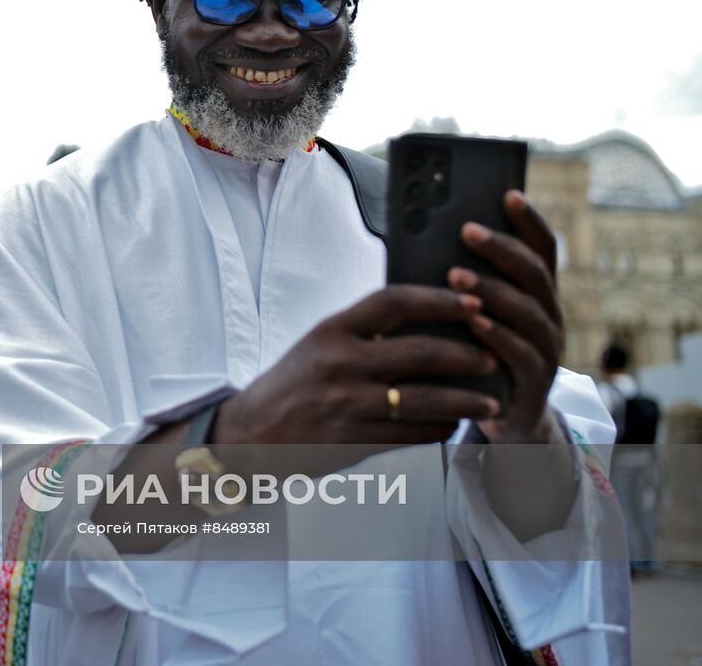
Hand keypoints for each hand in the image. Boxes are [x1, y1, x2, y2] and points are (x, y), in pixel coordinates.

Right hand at [216, 285, 500, 446]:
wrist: (250, 434)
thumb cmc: (293, 384)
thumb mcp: (318, 344)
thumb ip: (363, 332)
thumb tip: (425, 317)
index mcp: (332, 331)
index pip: (394, 302)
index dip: (439, 299)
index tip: (472, 300)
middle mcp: (341, 364)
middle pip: (421, 352)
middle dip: (467, 355)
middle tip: (492, 357)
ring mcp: (348, 405)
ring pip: (426, 401)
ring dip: (467, 401)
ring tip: (491, 401)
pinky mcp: (355, 441)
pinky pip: (414, 435)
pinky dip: (442, 429)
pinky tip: (455, 425)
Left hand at [450, 190, 562, 444]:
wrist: (498, 416)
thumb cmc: (475, 353)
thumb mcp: (473, 314)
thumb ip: (462, 284)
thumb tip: (423, 241)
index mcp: (537, 293)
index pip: (542, 249)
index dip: (530, 221)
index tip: (508, 193)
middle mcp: (550, 315)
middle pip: (534, 273)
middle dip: (501, 248)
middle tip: (466, 229)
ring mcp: (548, 348)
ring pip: (528, 310)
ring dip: (492, 289)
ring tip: (457, 274)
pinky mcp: (536, 381)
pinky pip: (520, 352)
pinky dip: (496, 333)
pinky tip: (473, 319)